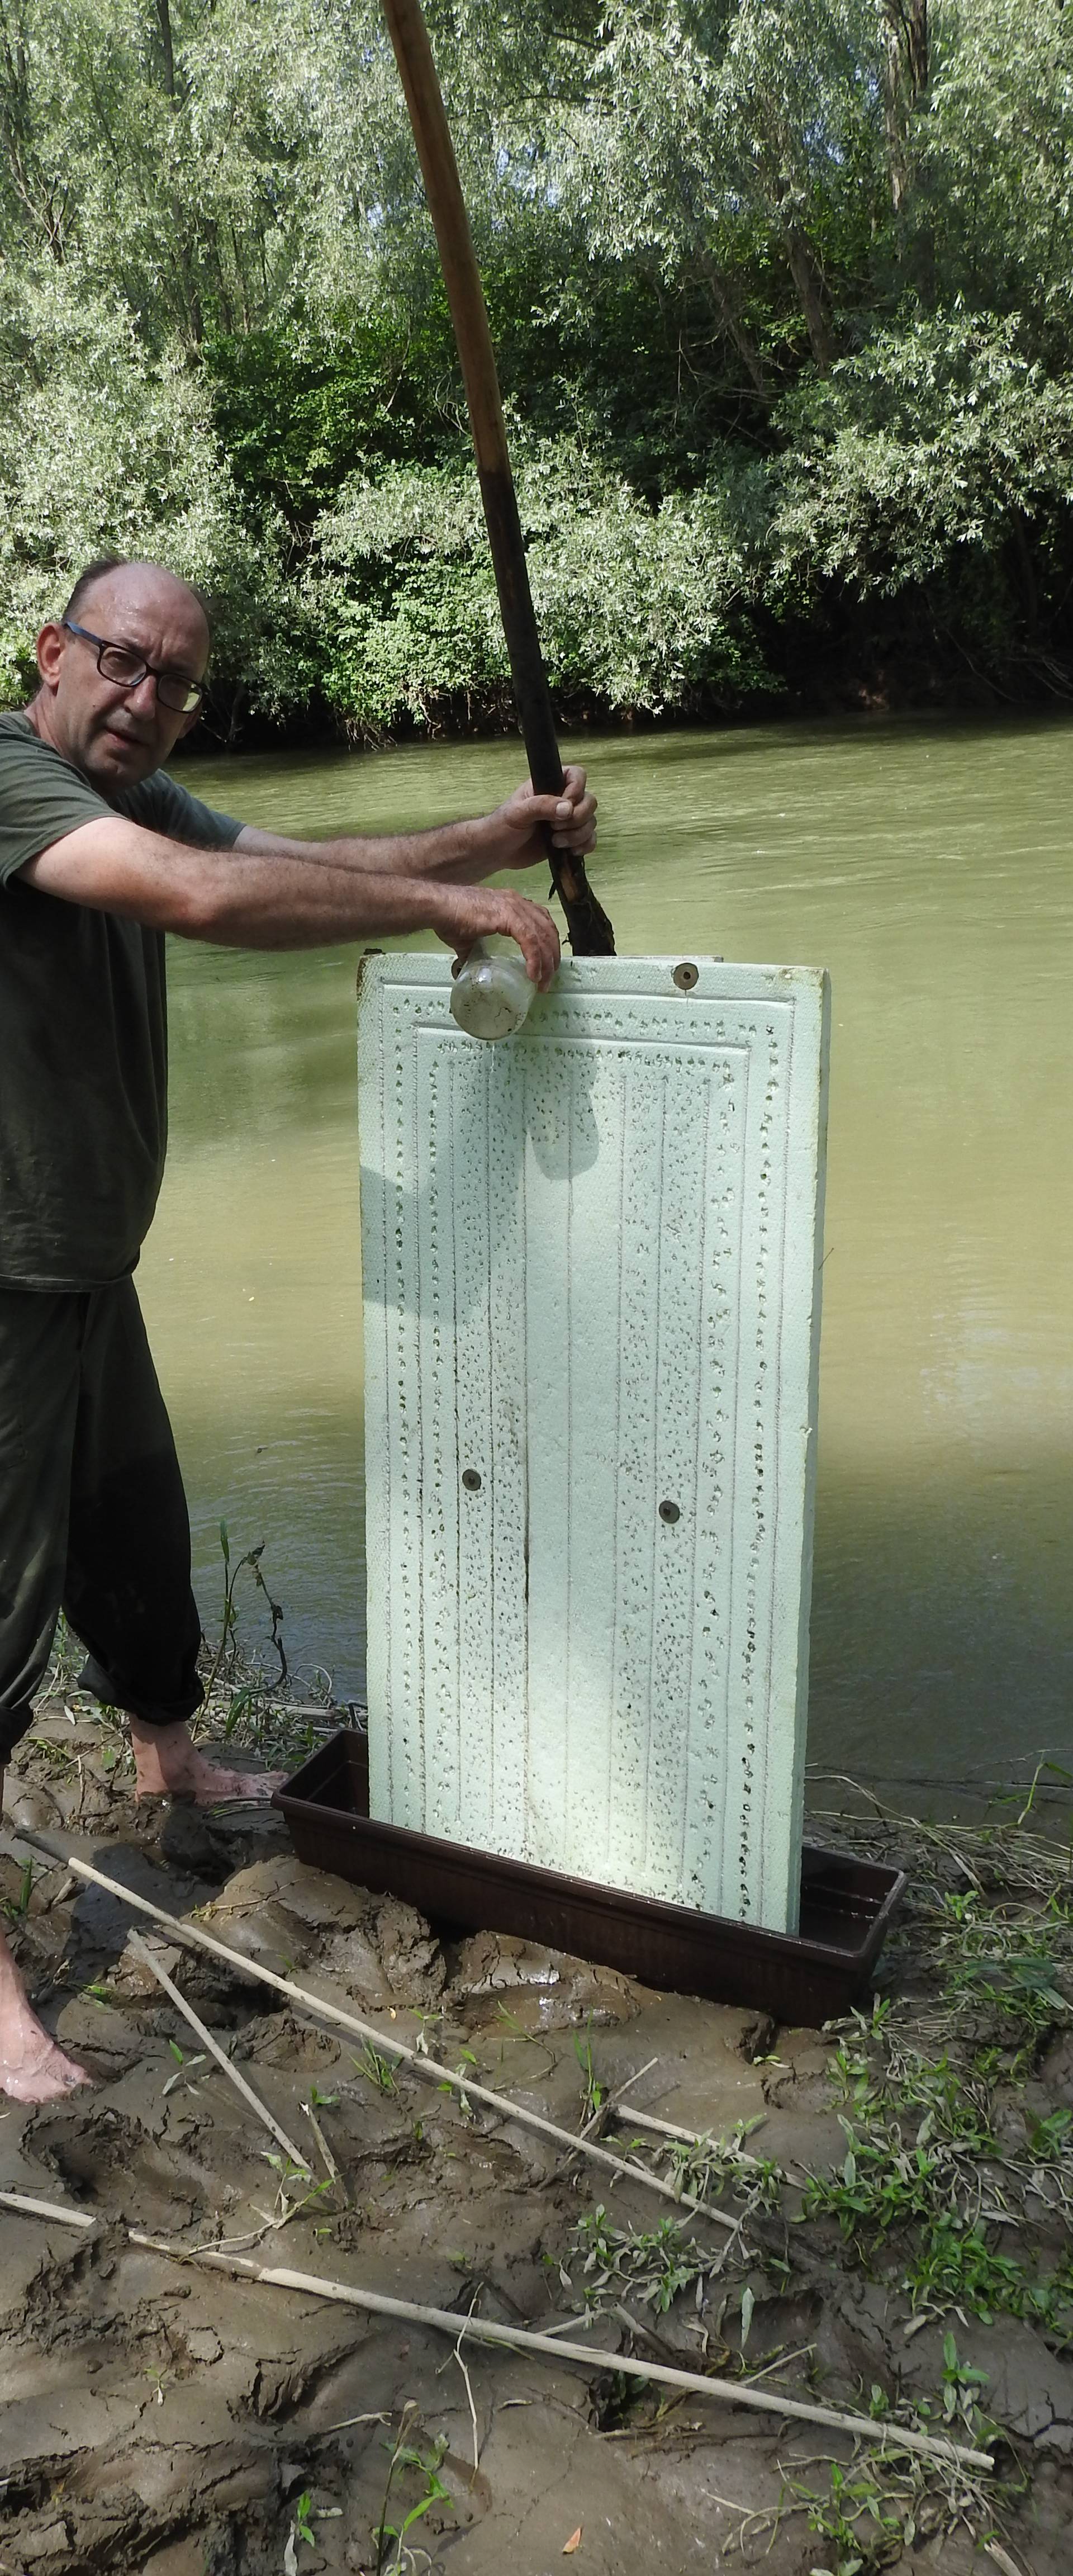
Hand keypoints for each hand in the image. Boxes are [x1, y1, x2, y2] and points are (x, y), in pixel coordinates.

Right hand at [430, 883, 560, 989]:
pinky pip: (530, 940)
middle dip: (552, 955)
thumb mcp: (469, 938)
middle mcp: (517, 902)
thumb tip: (466, 969)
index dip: (548, 943)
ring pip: (543, 936)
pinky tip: (534, 975)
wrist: (437, 908)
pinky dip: (535, 959)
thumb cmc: (448, 919)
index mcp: (511, 904)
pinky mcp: (508, 916)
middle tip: (549, 978)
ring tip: (544, 982)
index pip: (541, 921)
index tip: (548, 964)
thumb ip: (473, 951)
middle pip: (548, 929)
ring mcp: (514, 907)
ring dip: (547, 962)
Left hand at [483, 764, 596, 872]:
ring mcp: (567, 821)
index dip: (576, 790)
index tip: (564, 806)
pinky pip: (589, 839)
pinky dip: (585, 845)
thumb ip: (542, 806)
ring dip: (578, 835)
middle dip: (578, 818)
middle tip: (555, 828)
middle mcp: (562, 800)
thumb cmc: (503, 826)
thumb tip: (568, 809)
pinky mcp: (569, 839)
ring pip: (590, 822)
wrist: (497, 852)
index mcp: (550, 784)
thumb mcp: (518, 812)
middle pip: (590, 801)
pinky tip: (570, 852)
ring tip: (556, 842)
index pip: (577, 775)